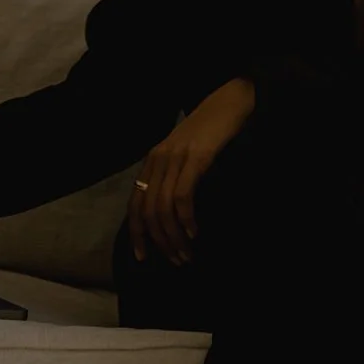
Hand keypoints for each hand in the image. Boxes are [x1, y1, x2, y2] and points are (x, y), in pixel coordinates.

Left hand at [128, 77, 255, 265]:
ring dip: (174, 237)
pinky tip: (194, 233)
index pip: (135, 205)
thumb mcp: (182, 156)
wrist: (229, 102)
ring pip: (164, 209)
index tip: (143, 257)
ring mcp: (175, 159)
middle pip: (148, 212)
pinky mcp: (195, 158)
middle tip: (175, 260)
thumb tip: (169, 216)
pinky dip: (187, 219)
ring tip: (187, 254)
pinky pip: (183, 197)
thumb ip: (172, 178)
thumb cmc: (209, 132)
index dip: (137, 234)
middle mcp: (157, 160)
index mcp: (151, 162)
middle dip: (159, 242)